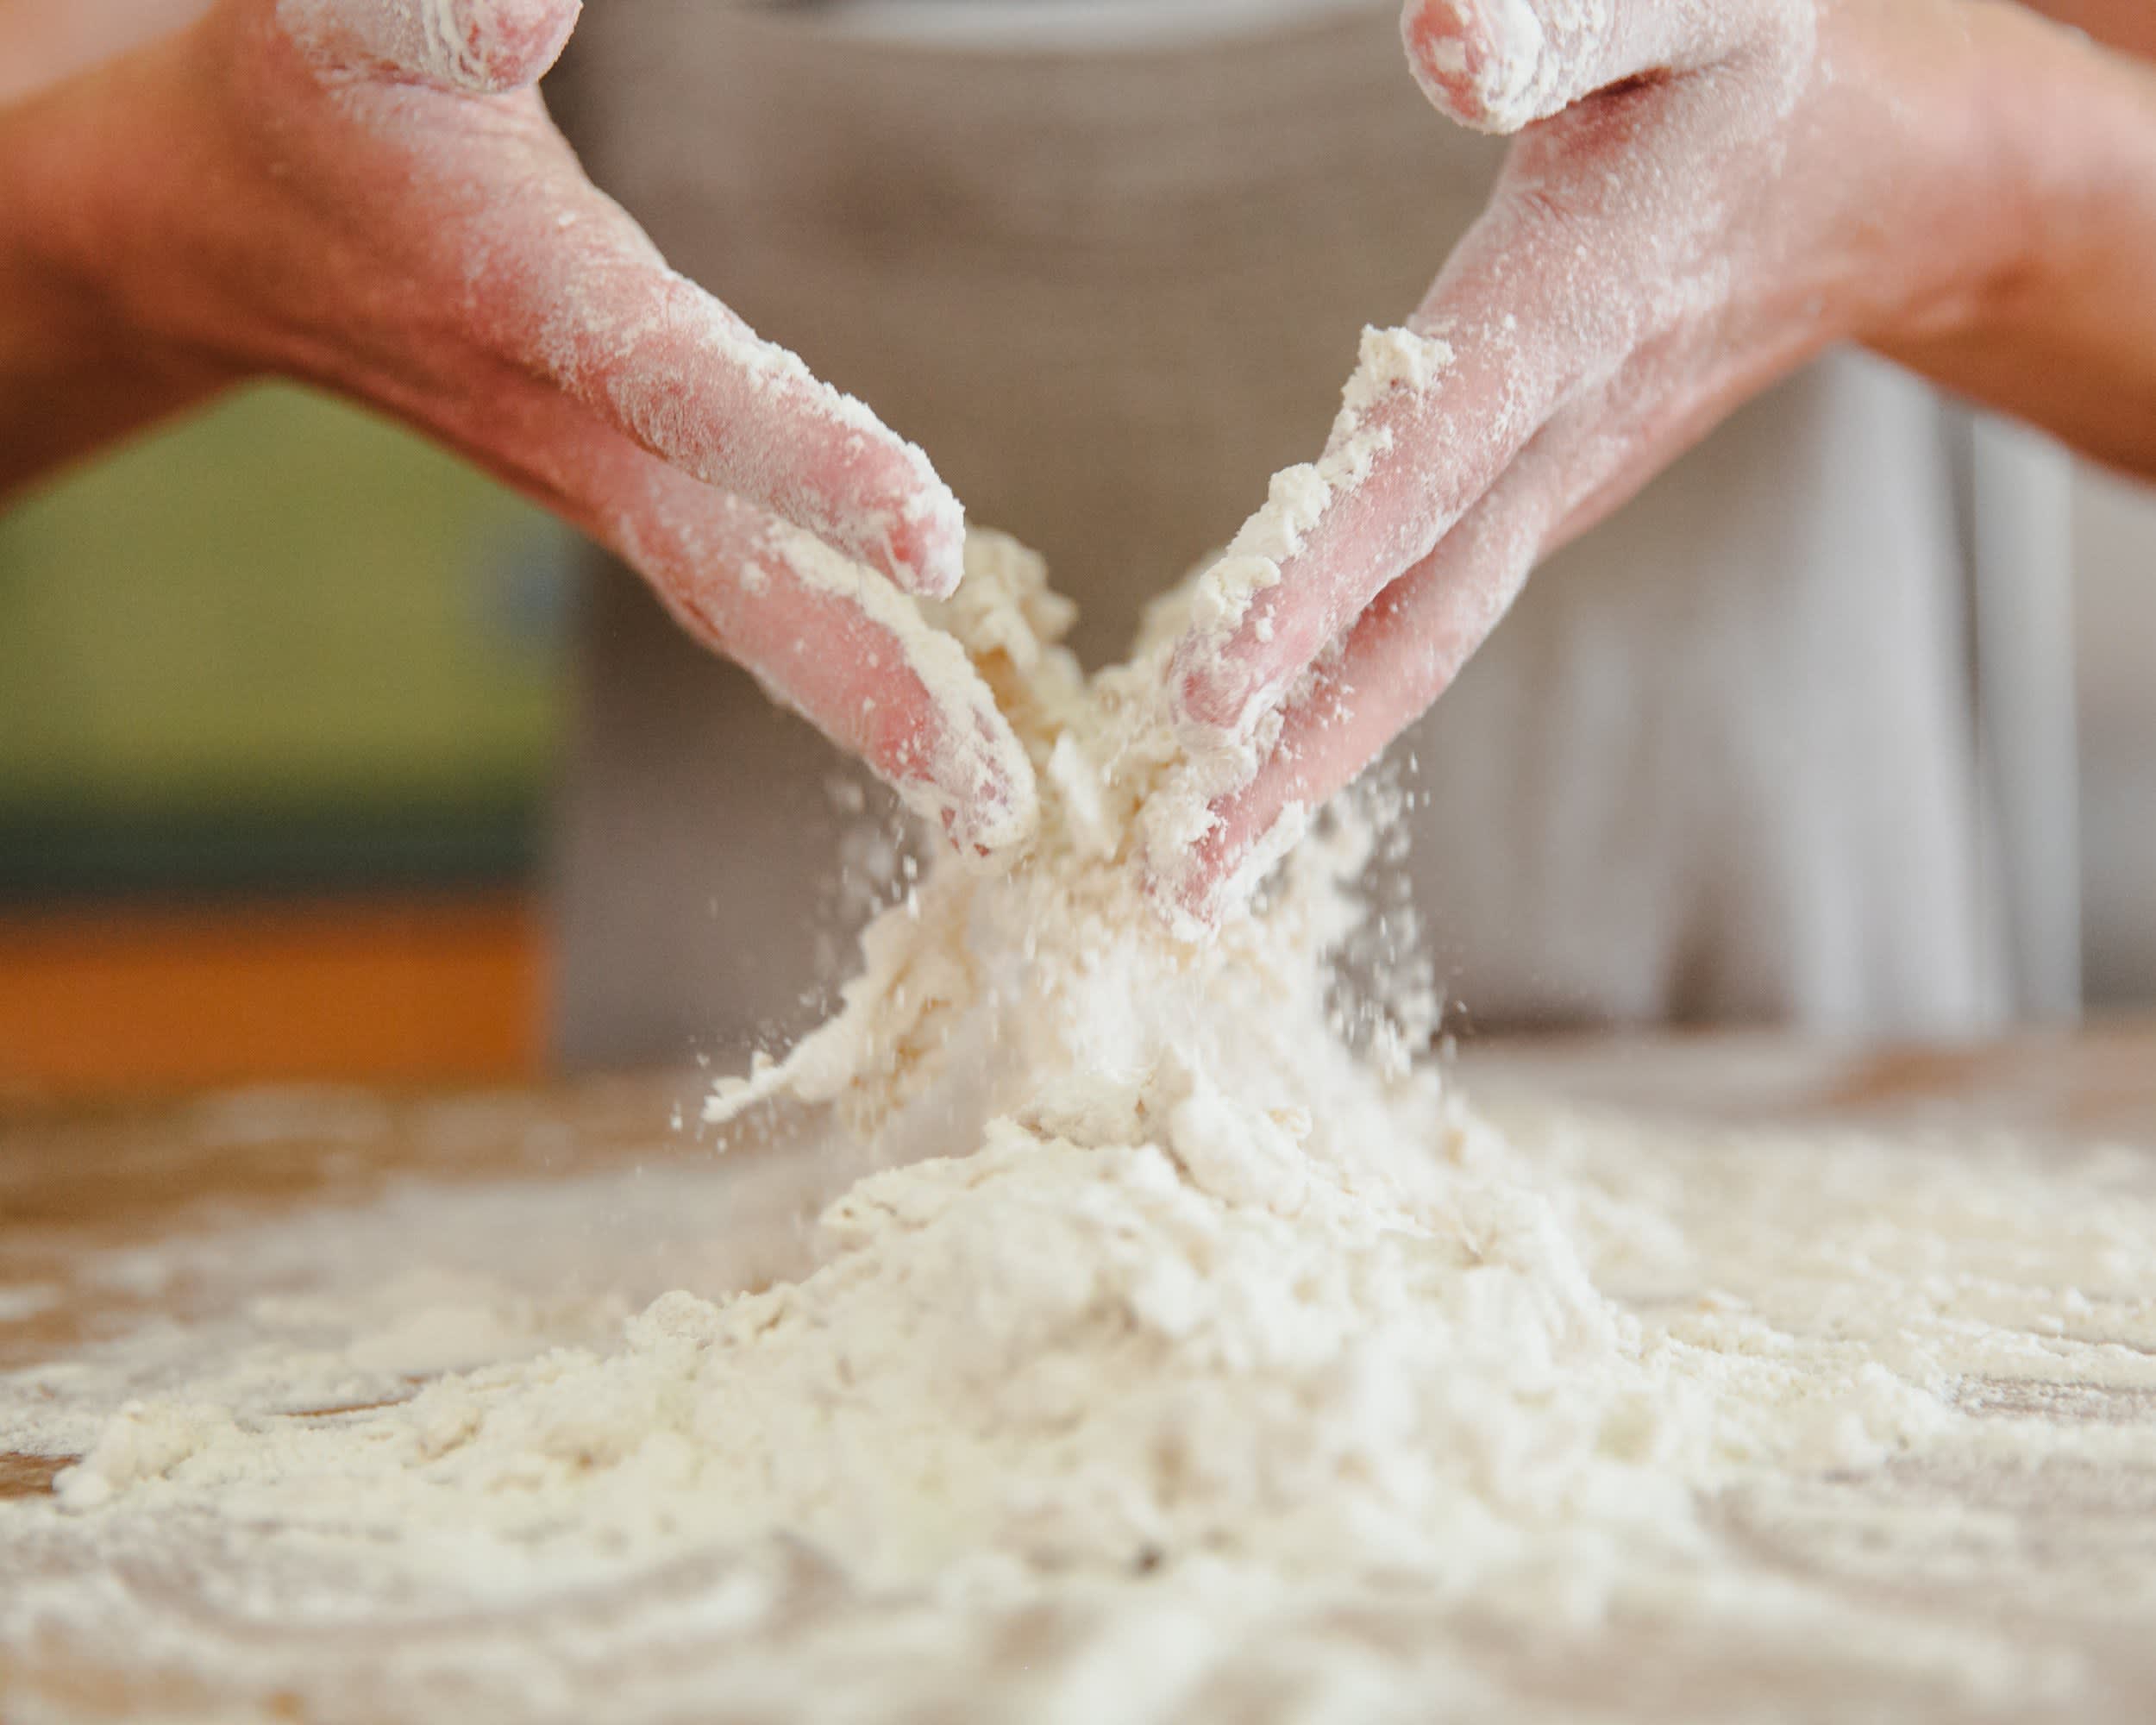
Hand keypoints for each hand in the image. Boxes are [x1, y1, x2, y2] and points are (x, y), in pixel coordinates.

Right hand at [1, 0, 1033, 852]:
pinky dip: (842, 662)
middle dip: (865, 686)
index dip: (803, 462)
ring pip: (749, 613)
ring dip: (874, 708)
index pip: (684, 391)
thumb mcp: (349, 29)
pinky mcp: (623, 491)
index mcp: (528, 311)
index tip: (928, 539)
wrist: (228, 232)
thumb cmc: (301, 109)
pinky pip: (746, 592)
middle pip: (736, 582)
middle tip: (991, 799)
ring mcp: (601, 484)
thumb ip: (433, 9)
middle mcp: (577, 434)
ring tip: (992, 802)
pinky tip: (936, 710)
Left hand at [1155, 0, 2155, 919]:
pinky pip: (1436, 611)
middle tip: (1178, 880)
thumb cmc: (1772, 78)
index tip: (1212, 689)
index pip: (1424, 471)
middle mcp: (1558, 438)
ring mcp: (1556, 486)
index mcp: (1569, 316)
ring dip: (1313, 760)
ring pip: (1427, 641)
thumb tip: (1437, 36)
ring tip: (1198, 874)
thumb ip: (1567, 23)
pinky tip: (1266, 753)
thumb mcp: (1696, 6)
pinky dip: (1348, 694)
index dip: (1320, 579)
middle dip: (1299, 752)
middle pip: (1421, 623)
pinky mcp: (1545, 497)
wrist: (1894, 186)